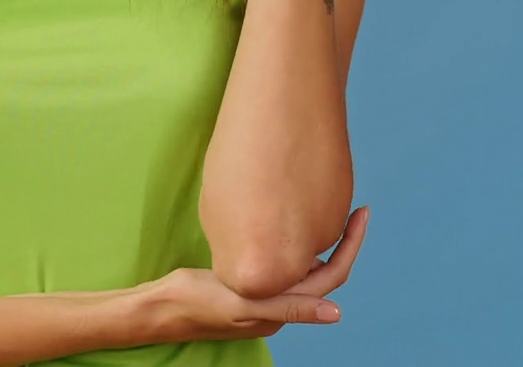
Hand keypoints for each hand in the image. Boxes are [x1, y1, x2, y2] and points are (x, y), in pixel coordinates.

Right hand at [132, 205, 370, 343]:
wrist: (161, 306)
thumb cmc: (197, 302)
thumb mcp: (242, 304)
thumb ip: (287, 308)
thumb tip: (337, 313)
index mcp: (282, 312)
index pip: (330, 278)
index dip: (349, 247)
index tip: (361, 215)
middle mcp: (279, 303)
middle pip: (324, 272)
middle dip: (342, 242)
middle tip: (354, 209)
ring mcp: (265, 293)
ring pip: (304, 266)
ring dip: (321, 242)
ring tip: (330, 210)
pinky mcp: (250, 282)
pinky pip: (283, 262)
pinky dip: (295, 243)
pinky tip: (290, 223)